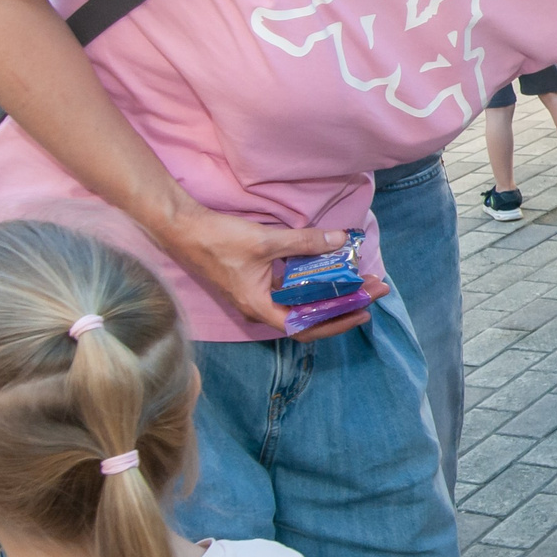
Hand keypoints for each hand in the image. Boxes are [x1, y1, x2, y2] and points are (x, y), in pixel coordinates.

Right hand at [155, 202, 371, 338]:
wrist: (182, 229)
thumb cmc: (218, 240)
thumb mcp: (266, 241)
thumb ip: (305, 242)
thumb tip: (341, 239)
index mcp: (261, 309)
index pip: (307, 327)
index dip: (337, 321)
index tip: (364, 308)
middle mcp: (261, 309)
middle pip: (309, 318)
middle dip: (343, 306)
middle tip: (373, 290)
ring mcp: (258, 297)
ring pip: (301, 304)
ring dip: (330, 294)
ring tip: (359, 281)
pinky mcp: (257, 283)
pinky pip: (291, 290)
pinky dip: (313, 283)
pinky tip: (330, 270)